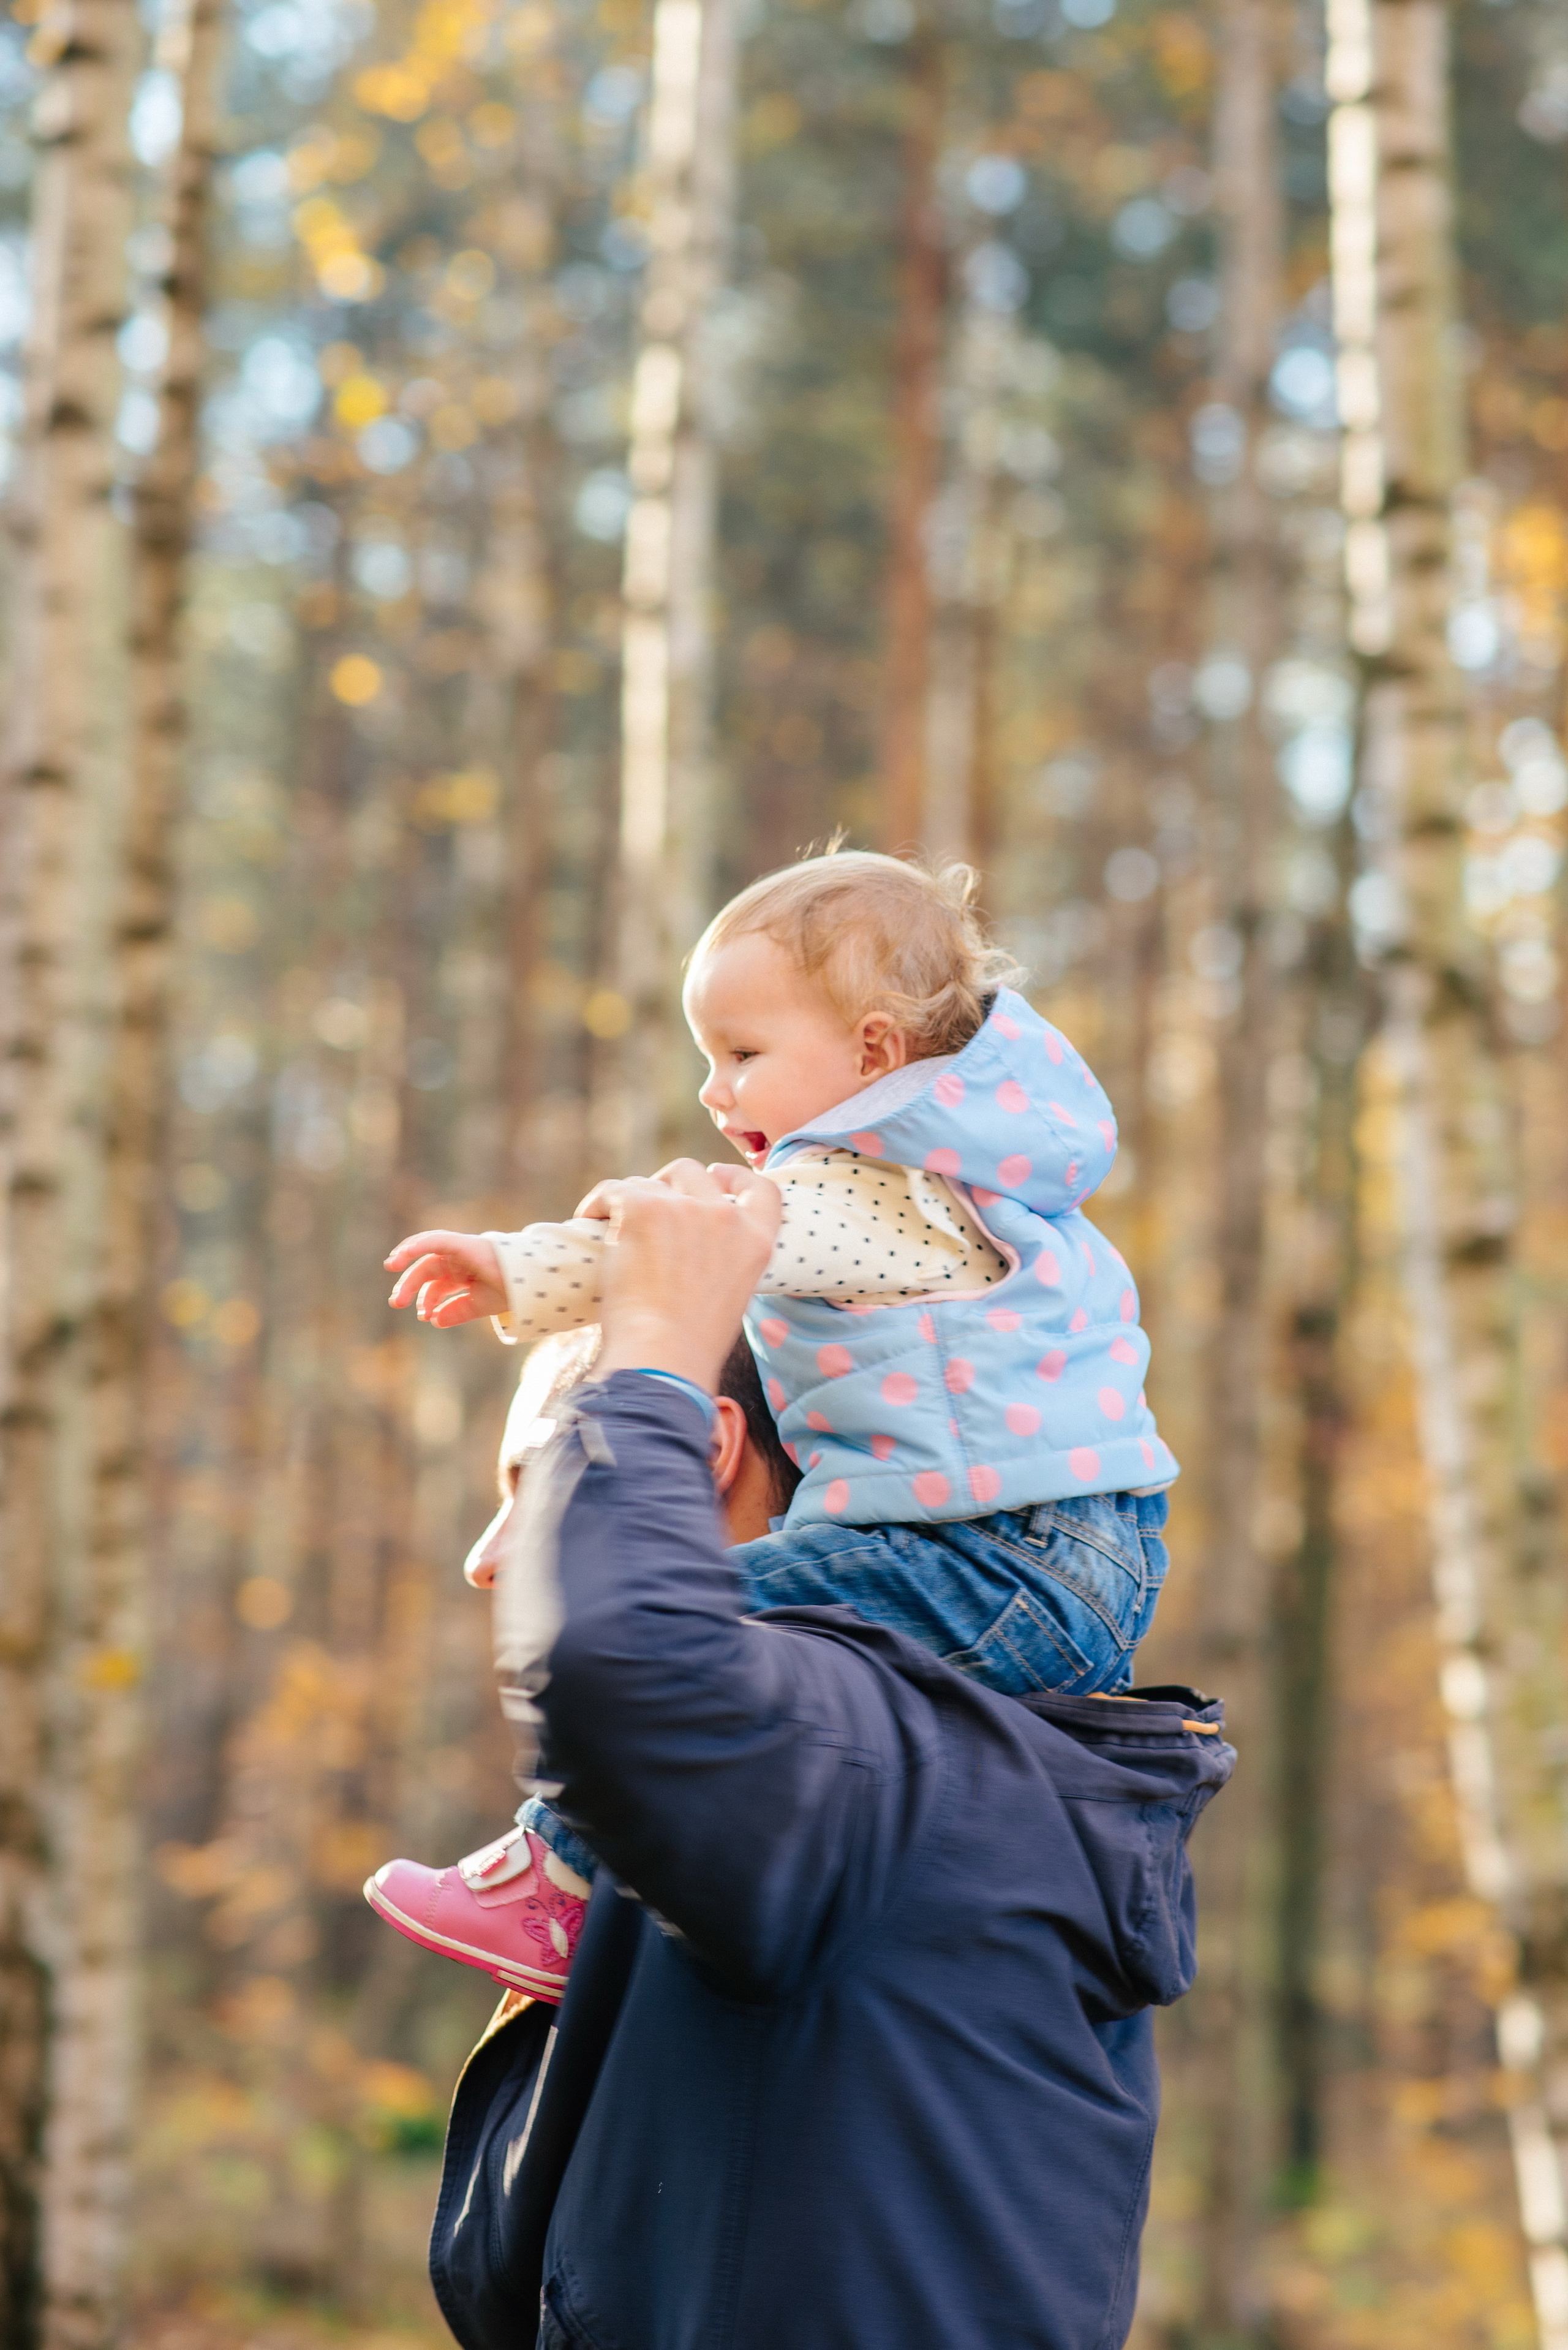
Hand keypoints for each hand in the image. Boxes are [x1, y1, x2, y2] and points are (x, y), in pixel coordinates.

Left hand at [385, 1230, 506, 1326]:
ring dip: (409, 1270)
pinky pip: (436, 1240)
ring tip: (395, 1284)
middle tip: (396, 1303)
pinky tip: (402, 1255)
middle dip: (410, 1287)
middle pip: (427, 1271)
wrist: (531, 1281)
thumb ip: (458, 1311)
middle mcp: (460, 1261)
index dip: (426, 1299)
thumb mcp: (480, 1305)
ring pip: (426, 1257)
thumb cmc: (511, 1291)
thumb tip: (435, 1320)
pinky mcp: (463, 1243)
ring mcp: (461, 1250)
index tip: (422, 1315)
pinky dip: (418, 1245)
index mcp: (465, 1274)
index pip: (437, 1284)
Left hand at [593, 1161, 780, 1392]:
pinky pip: (614, 1189)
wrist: (663, 1356)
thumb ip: (723, 1260)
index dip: (735, 1177)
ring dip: (631, 1201)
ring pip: (648, 1184)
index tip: (717, 1176)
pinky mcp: (643, 1208)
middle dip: (669, 1182)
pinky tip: (589, 1218)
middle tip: (649, 1204)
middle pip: (693, 1172)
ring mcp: (684, 1209)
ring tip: (613, 1227)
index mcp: (755, 1240)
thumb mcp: (730, 1295)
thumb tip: (694, 1249)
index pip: (760, 1188)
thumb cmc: (691, 1343)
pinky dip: (599, 1203)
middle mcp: (724, 1216)